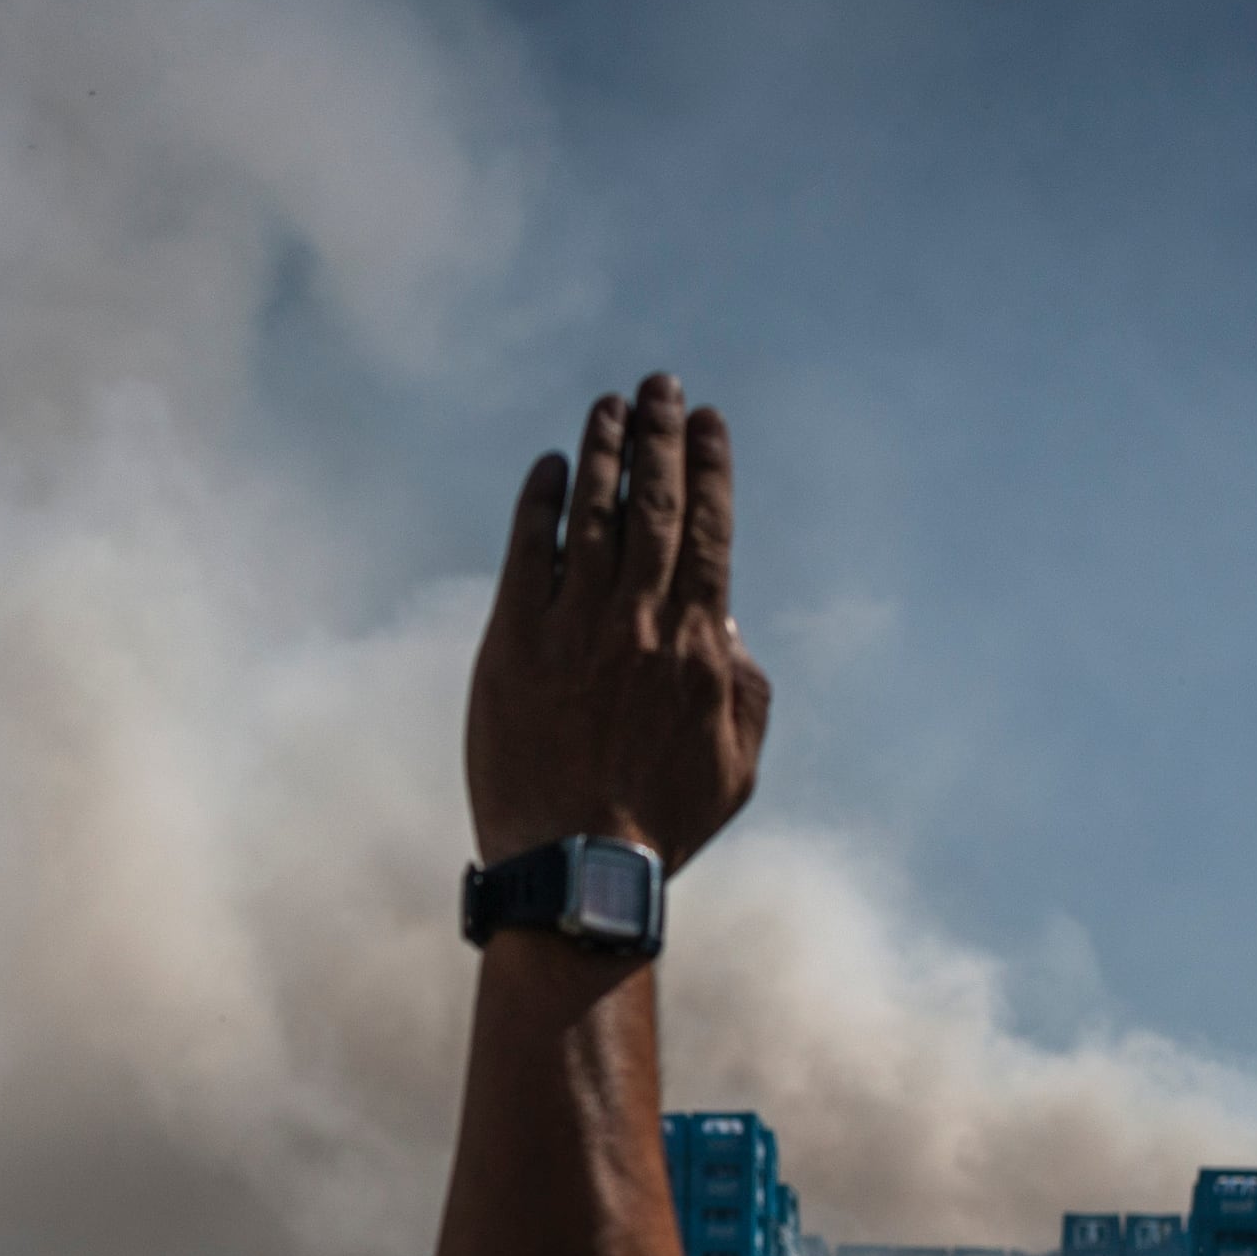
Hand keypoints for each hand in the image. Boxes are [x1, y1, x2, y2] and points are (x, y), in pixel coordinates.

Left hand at [463, 371, 772, 872]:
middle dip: (660, 435)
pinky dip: (541, 505)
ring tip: (611, 405)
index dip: (709, 468)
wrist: (575, 870)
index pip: (709, 531)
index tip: (709, 422)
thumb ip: (745, 683)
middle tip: (661, 384)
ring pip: (593, 516)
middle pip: (653, 505)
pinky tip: (552, 468)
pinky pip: (526, 554)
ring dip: (604, 452)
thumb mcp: (738, 761)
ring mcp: (572, 629)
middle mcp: (638, 623)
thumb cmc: (662, 825)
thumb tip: (725, 618)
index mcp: (700, 645)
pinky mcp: (511, 645)